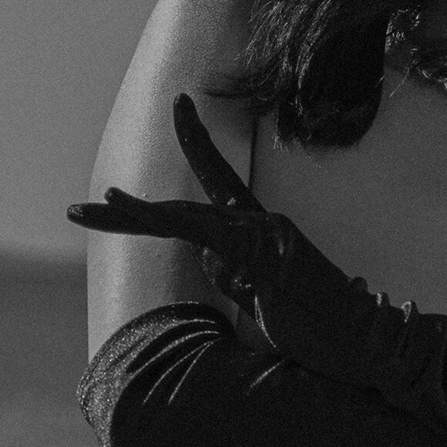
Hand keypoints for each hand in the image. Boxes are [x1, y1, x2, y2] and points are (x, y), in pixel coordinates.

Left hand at [68, 98, 379, 370]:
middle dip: (128, 209)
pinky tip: (143, 222)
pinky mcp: (263, 255)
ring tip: (85, 210)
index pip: (222, 177)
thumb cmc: (320, 329)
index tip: (179, 104)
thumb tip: (208, 261)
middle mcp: (261, 223)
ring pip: (184, 219)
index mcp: (262, 230)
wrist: (366, 342)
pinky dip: (172, 229)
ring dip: (131, 217)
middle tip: (80, 207)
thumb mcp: (265, 303)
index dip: (197, 140)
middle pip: (183, 207)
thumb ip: (235, 277)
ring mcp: (263, 236)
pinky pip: (206, 236)